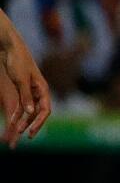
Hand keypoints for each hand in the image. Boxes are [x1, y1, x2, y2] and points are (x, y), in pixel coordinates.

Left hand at [0, 33, 49, 147]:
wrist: (10, 47)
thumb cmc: (18, 60)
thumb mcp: (21, 79)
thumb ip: (26, 96)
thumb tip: (30, 112)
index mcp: (43, 89)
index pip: (45, 110)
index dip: (39, 122)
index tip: (31, 131)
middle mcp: (39, 91)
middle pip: (38, 112)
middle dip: (31, 123)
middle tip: (25, 134)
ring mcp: (31, 91)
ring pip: (30, 110)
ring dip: (24, 120)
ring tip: (17, 130)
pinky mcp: (23, 89)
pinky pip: (22, 104)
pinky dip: (18, 112)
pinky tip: (13, 120)